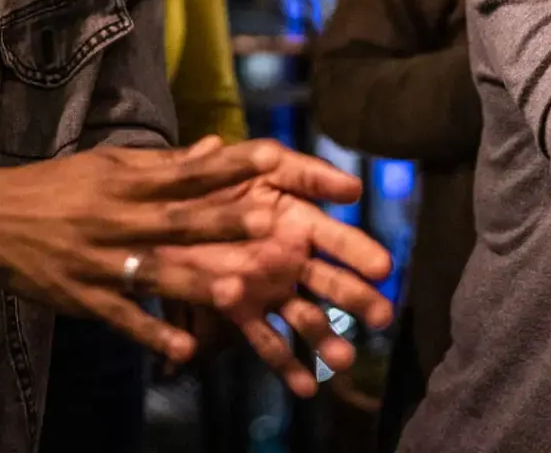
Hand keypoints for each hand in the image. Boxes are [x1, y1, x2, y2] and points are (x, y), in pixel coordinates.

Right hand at [0, 138, 309, 363]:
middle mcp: (111, 220)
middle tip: (267, 223)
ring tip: (237, 292)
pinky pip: (121, 319)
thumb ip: (163, 164)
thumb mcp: (103, 166)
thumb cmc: (52, 187)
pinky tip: (185, 349)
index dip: (228, 167)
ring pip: (152, 274)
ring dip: (194, 283)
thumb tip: (216, 146)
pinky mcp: (80, 298)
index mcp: (120, 184)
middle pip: (174, 222)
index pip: (184, 173)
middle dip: (222, 224)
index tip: (271, 158)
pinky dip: (151, 334)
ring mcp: (96, 262)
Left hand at [160, 151, 394, 396]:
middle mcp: (290, 258)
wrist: (166, 198)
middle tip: (382, 317)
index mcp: (299, 221)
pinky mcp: (239, 308)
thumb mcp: (261, 161)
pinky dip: (286, 365)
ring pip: (305, 317)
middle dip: (358, 299)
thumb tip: (353, 187)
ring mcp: (267, 287)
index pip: (337, 239)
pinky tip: (307, 389)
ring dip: (326, 338)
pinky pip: (265, 339)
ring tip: (344, 360)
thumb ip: (304, 172)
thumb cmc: (221, 175)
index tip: (383, 268)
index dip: (359, 251)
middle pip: (330, 283)